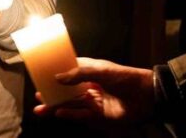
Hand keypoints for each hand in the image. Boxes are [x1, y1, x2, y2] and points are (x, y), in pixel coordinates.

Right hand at [33, 57, 154, 126]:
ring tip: (40, 107)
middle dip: (52, 93)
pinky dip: (70, 115)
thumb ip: (79, 73)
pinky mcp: (99, 116)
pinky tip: (58, 113)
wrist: (147, 96)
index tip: (41, 74)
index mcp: (91, 72)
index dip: (56, 72)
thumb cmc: (125, 77)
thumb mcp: (101, 70)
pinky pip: (81, 115)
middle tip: (38, 94)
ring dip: (56, 106)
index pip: (70, 71)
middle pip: (67, 90)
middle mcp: (90, 86)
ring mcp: (94, 101)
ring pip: (71, 104)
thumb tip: (57, 77)